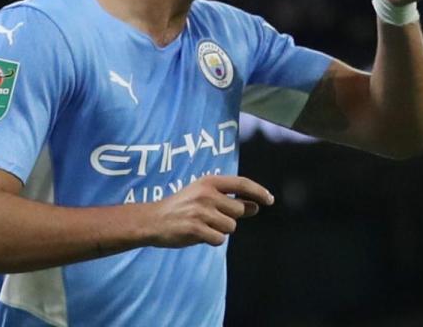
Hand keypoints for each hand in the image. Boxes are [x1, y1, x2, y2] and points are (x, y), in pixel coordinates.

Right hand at [145, 175, 273, 247]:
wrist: (152, 220)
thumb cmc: (181, 207)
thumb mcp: (204, 196)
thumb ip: (230, 200)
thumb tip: (256, 207)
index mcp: (209, 182)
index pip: (242, 184)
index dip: (258, 192)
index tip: (270, 200)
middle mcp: (206, 194)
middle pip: (238, 210)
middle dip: (231, 217)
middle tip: (211, 217)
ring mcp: (201, 211)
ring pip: (230, 227)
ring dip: (220, 230)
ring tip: (203, 225)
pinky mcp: (196, 229)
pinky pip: (220, 239)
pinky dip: (213, 240)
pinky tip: (199, 235)